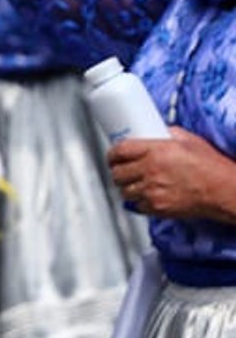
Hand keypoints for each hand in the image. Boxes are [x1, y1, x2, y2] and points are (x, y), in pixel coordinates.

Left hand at [110, 127, 235, 222]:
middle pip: (117, 172)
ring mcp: (152, 191)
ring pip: (124, 191)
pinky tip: (145, 196)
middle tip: (121, 170)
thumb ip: (169, 133)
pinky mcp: (157, 207)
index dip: (112, 153)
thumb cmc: (211, 166)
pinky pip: (137, 206)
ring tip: (133, 184)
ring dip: (126, 187)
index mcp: (155, 151)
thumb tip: (157, 130)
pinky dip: (138, 202)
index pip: (120, 150)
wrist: (224, 191)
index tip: (112, 156)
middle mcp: (150, 170)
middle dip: (117, 171)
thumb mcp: (189, 140)